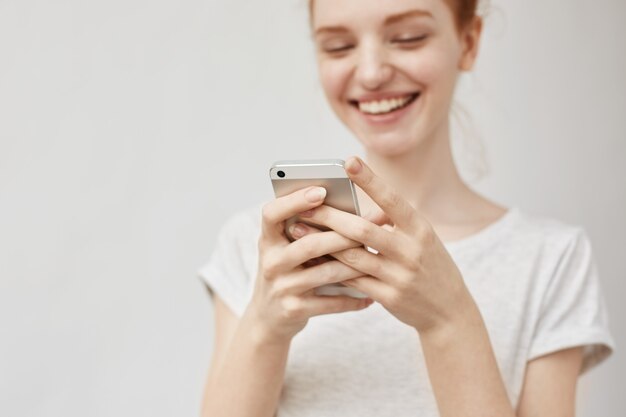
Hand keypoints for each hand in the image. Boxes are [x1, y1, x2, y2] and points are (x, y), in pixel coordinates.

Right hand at [245, 185, 374, 344]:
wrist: (267, 318)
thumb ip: (307, 231)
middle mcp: (271, 262)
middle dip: (343, 236)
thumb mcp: (286, 249)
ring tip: (377, 259)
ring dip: (354, 266)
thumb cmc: (287, 272)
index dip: (294, 201)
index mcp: (268, 240)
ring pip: (325, 273)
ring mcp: (281, 287)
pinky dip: (353, 299)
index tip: (321, 191)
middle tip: (370, 227)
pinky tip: (370, 296)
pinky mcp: (293, 309)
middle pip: (309, 244)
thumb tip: (353, 210)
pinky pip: (330, 302)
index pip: (272, 213)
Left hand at [289, 156, 474, 333]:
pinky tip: (311, 259)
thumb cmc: (430, 265)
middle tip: (304, 205)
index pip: (392, 199)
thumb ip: (392, 223)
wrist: (450, 310)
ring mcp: (400, 276)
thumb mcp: (421, 239)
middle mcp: (411, 250)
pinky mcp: (389, 298)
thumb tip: (353, 206)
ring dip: (321, 243)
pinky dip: (330, 268)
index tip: (348, 162)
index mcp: (420, 228)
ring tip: (297, 231)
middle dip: (330, 217)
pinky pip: (353, 280)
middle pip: (363, 230)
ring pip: (352, 256)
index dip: (370, 180)